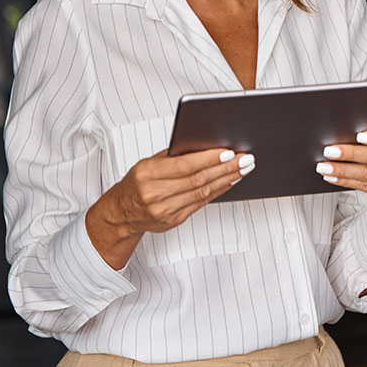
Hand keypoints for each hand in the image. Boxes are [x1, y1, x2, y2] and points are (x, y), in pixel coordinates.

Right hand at [87, 146, 253, 268]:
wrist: (121, 212)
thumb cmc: (137, 181)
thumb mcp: (148, 162)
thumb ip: (173, 155)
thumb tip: (206, 145)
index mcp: (147, 173)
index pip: (184, 165)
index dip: (209, 159)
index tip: (229, 152)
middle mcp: (155, 193)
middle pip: (198, 180)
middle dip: (225, 169)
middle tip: (245, 159)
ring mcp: (164, 210)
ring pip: (202, 193)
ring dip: (227, 180)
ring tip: (243, 168)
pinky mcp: (173, 220)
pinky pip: (201, 204)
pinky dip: (218, 191)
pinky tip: (230, 182)